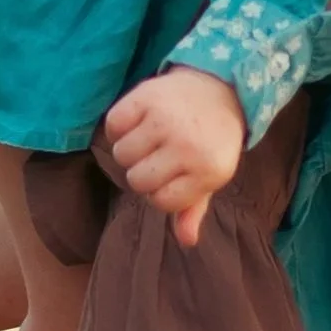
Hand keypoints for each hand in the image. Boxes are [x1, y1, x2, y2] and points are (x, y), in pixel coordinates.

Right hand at [103, 67, 246, 246]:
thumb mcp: (210, 175)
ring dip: (129, 150)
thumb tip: (186, 241)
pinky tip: (137, 121)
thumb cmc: (210, 140)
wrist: (218, 88)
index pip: (160, 201)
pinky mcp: (146, 97)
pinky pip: (112, 126)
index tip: (172, 175)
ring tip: (148, 138)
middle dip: (142, 172)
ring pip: (121, 155)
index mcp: (209, 171)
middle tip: (158, 155)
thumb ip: (194, 208)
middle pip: (137, 180)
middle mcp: (188, 146)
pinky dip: (118, 127)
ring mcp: (166, 121)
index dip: (160, 191)